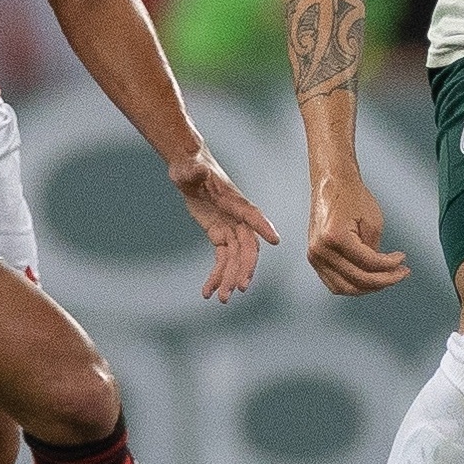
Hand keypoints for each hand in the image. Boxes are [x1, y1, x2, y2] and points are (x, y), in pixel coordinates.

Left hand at [167, 145, 280, 302]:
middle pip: (247, 246)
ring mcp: (230, 228)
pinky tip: (207, 293)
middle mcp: (237, 217)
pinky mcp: (220, 236)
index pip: (251, 214)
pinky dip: (216, 276)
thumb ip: (193, 170)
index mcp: (234, 200)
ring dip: (230, 278)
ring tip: (221, 299)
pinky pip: (222, 260)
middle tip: (239, 288)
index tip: (275, 240)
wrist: (189, 169)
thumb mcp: (188, 167)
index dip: (263, 226)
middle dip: (245, 267)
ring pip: (236, 259)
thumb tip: (198, 169)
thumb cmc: (190, 164)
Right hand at [307, 171, 409, 294]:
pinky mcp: (314, 258)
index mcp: (335, 237)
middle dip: (383, 281)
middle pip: (357, 280)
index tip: (402, 261)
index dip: (390, 266)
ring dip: (367, 288)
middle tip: (399, 274)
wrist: (331, 184)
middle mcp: (321, 250)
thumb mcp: (373, 221)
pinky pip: (334, 282)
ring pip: (344, 287)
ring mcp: (314, 255)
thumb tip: (380, 270)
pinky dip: (352, 284)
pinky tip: (368, 278)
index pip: (368, 263)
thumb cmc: (351, 196)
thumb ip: (375, 251)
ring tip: (385, 279)